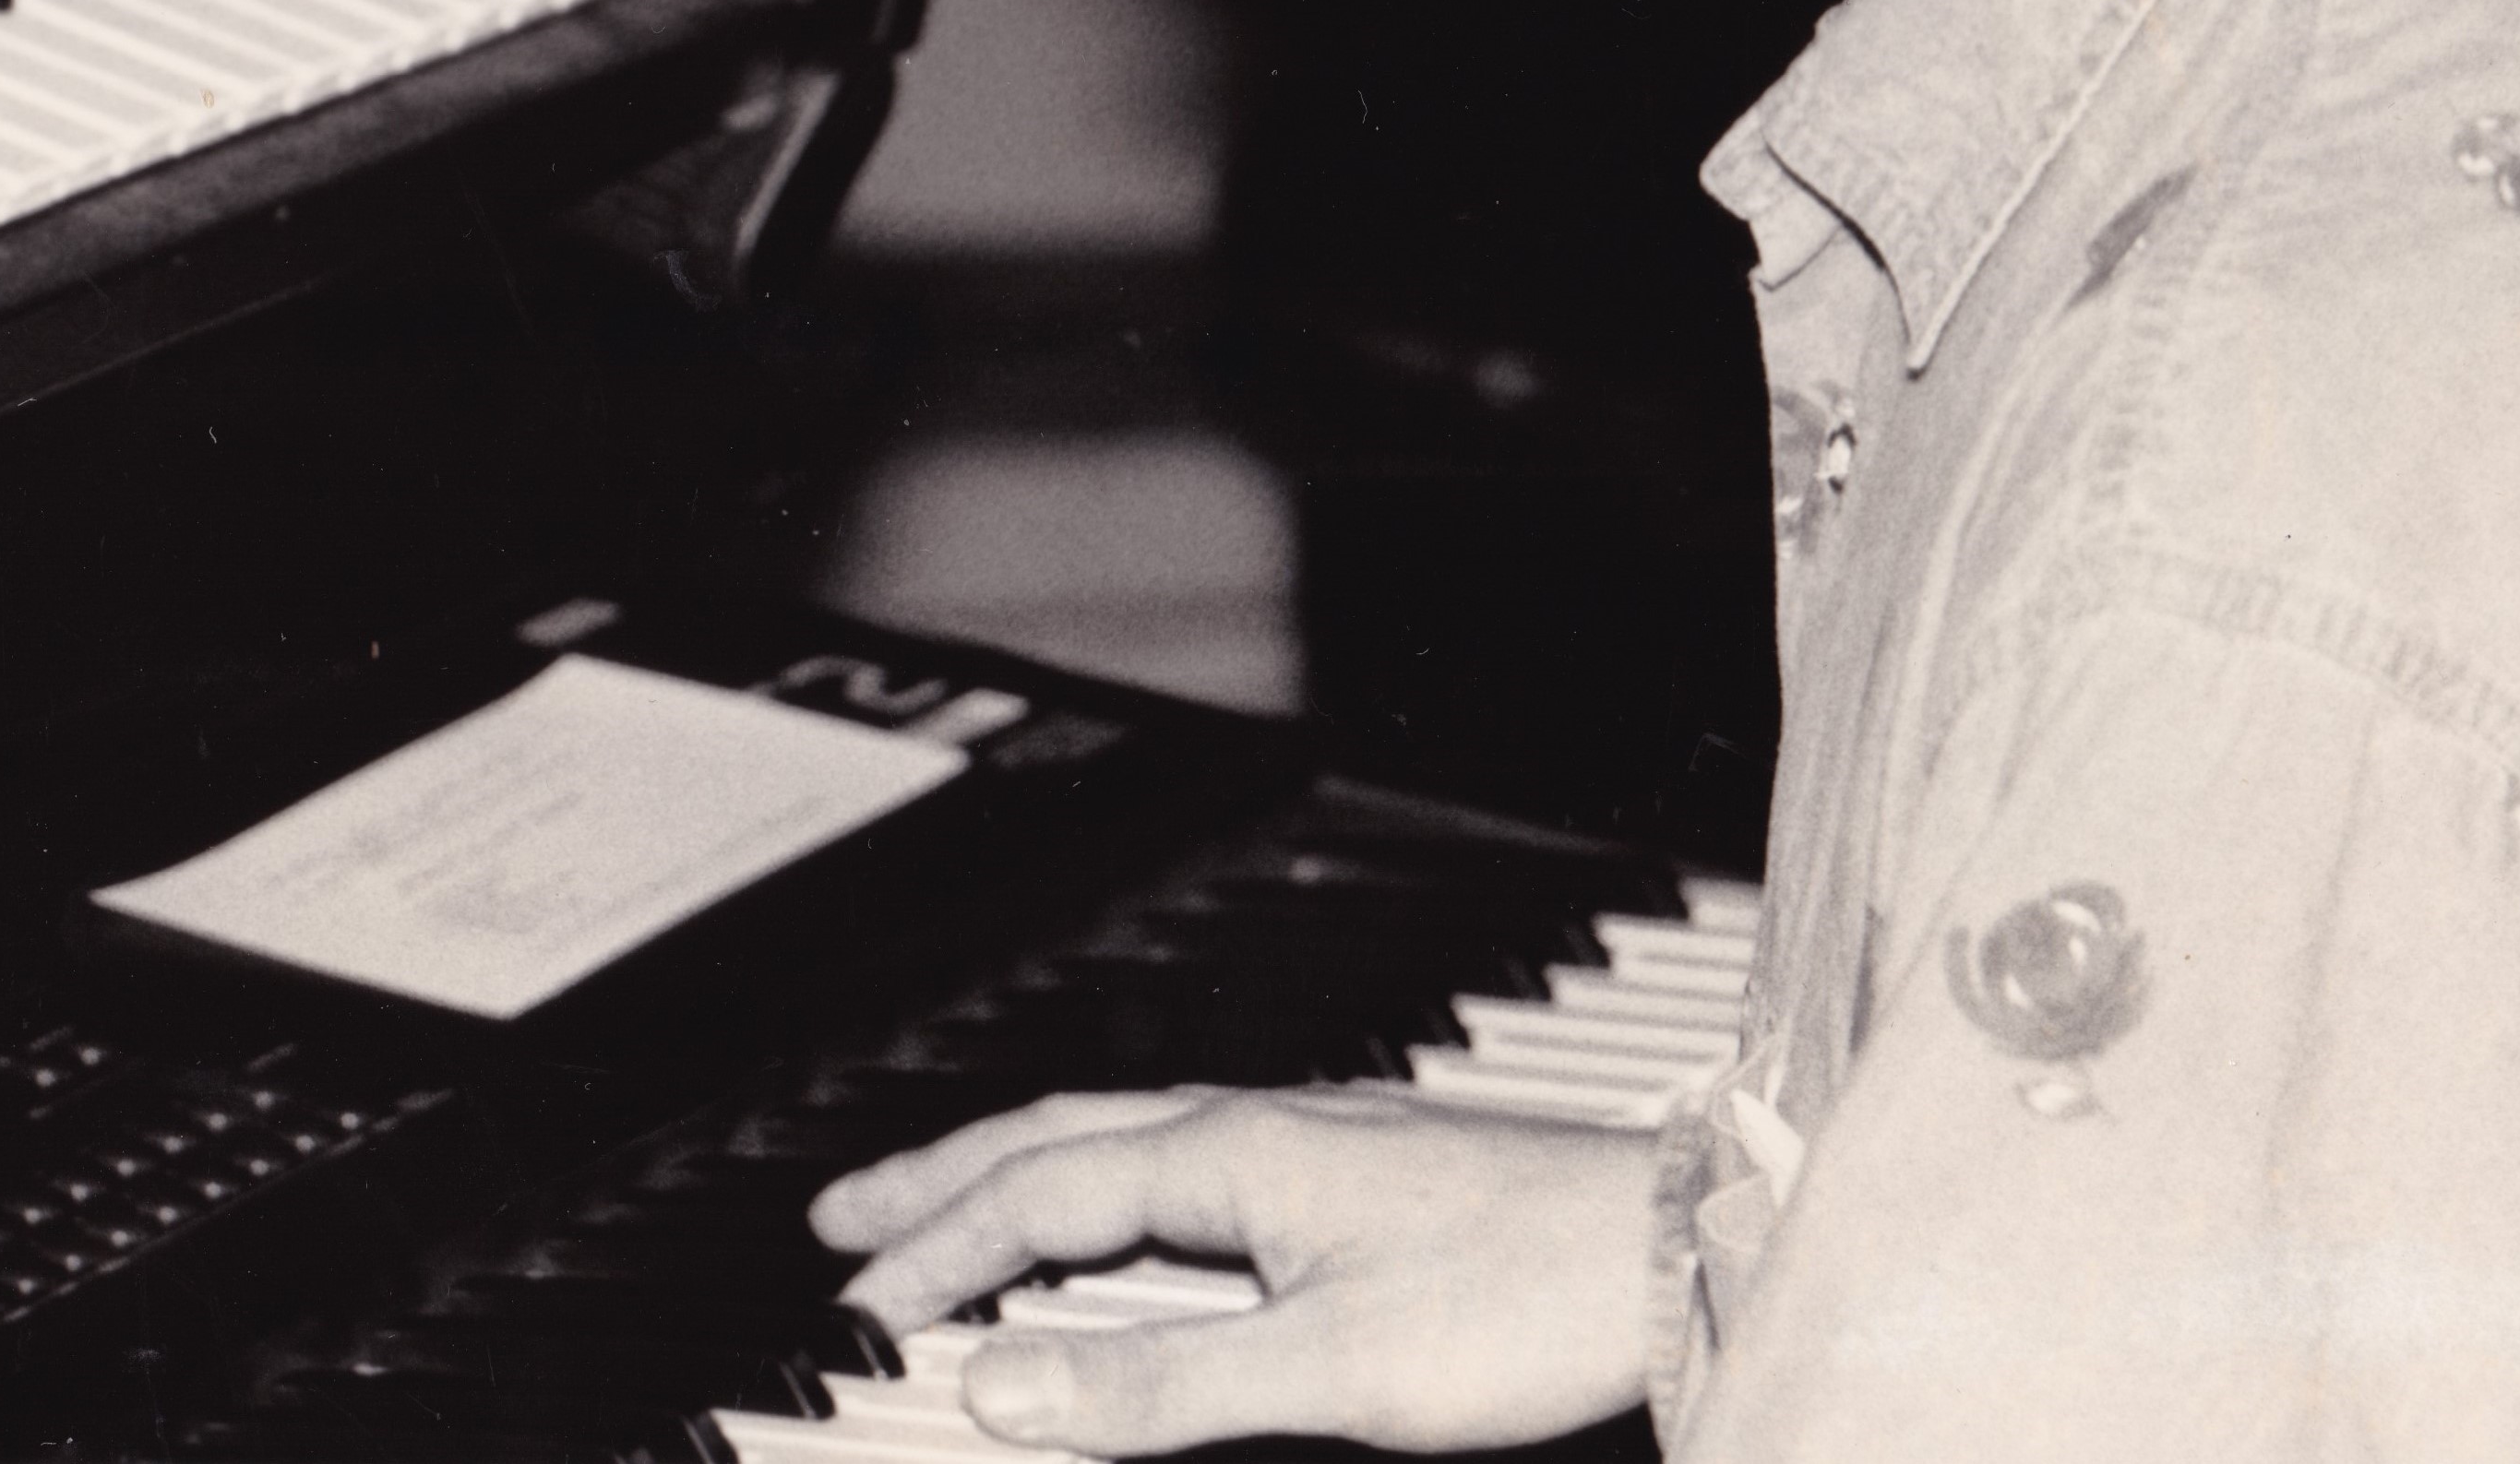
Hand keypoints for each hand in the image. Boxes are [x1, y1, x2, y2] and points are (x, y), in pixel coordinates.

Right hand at [809, 1084, 1664, 1452]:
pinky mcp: (1353, 1177)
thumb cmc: (1521, 1303)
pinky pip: (1185, 1167)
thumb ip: (1159, 1386)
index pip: (1038, 1195)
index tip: (853, 1310)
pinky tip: (1126, 1223)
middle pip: (1060, 1138)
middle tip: (845, 1218)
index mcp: (1229, 1156)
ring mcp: (1307, 1145)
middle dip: (943, 1180)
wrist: (1673, 1251)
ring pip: (1122, 1145)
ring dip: (1020, 1177)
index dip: (937, 1255)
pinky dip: (1108, 1192)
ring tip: (952, 1211)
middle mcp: (1255, 1129)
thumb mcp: (1328, 1371)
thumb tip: (999, 1391)